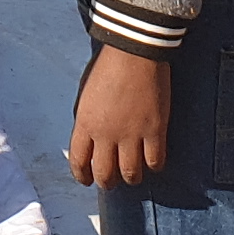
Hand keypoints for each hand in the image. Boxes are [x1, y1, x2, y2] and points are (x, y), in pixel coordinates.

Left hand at [66, 45, 172, 188]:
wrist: (134, 52)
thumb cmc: (108, 66)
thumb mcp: (86, 95)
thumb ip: (88, 119)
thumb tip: (92, 138)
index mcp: (85, 123)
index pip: (79, 161)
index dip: (83, 175)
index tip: (87, 180)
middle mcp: (106, 134)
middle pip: (105, 174)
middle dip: (107, 182)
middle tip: (112, 181)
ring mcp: (131, 134)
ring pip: (130, 173)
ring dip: (131, 177)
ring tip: (133, 175)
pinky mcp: (155, 130)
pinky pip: (155, 161)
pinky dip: (154, 166)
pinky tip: (154, 162)